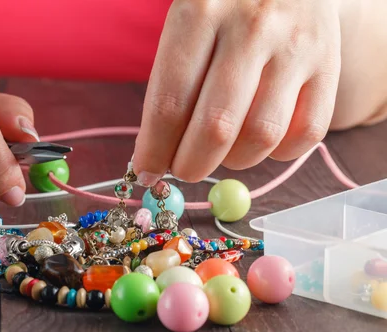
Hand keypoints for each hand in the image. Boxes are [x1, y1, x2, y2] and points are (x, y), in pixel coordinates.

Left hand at [133, 0, 341, 184]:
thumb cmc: (222, 9)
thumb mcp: (186, 25)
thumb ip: (172, 83)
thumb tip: (156, 155)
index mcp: (199, 15)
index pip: (169, 103)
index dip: (154, 151)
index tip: (146, 172)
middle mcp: (251, 29)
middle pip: (215, 128)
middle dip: (190, 165)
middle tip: (183, 170)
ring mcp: (295, 46)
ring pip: (261, 136)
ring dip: (233, 161)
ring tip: (220, 151)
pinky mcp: (328, 63)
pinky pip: (307, 133)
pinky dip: (279, 154)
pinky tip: (259, 142)